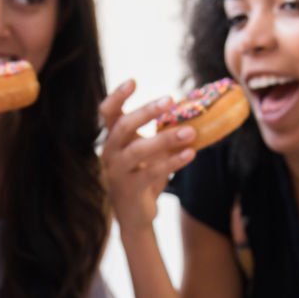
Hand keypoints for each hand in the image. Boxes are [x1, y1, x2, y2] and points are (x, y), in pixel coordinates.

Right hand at [100, 79, 196, 232]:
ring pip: (138, 150)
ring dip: (166, 138)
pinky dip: (173, 162)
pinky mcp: (130, 189)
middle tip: (170, 99)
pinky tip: (190, 153)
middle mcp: (110, 152)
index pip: (107, 112)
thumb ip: (161, 133)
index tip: (134, 81)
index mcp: (113, 139)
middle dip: (146, 111)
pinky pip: (151, 172)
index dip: (117, 96)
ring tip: (190, 132)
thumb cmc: (144, 177)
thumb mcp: (150, 152)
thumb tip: (191, 112)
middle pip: (123, 126)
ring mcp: (117, 171)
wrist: (136, 217)